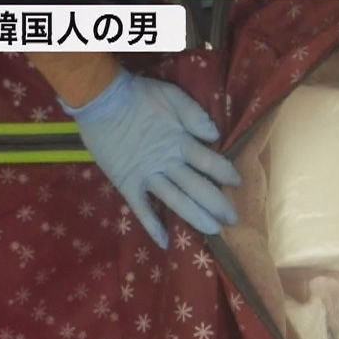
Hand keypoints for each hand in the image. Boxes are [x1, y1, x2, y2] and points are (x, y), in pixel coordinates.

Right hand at [59, 69, 239, 248]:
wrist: (100, 99)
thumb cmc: (138, 96)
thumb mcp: (171, 95)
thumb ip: (194, 114)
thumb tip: (215, 136)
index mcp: (179, 142)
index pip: (209, 162)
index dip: (225, 173)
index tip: (238, 182)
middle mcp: (166, 164)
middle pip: (197, 188)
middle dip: (218, 204)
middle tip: (233, 219)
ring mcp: (146, 176)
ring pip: (175, 202)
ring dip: (195, 217)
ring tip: (213, 231)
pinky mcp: (127, 184)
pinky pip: (141, 209)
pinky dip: (152, 226)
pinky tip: (165, 243)